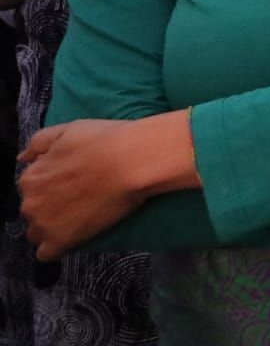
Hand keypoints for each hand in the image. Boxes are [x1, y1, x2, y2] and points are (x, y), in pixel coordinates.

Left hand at [19, 120, 149, 259]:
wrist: (132, 162)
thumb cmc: (104, 142)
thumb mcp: (68, 130)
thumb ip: (39, 143)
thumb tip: (22, 158)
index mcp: (31, 177)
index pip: (31, 189)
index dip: (51, 186)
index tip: (71, 184)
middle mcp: (30, 202)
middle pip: (33, 211)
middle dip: (50, 207)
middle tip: (78, 199)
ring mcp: (44, 224)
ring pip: (38, 233)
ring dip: (52, 228)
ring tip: (79, 218)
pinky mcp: (61, 241)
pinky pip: (47, 254)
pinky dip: (58, 247)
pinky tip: (74, 237)